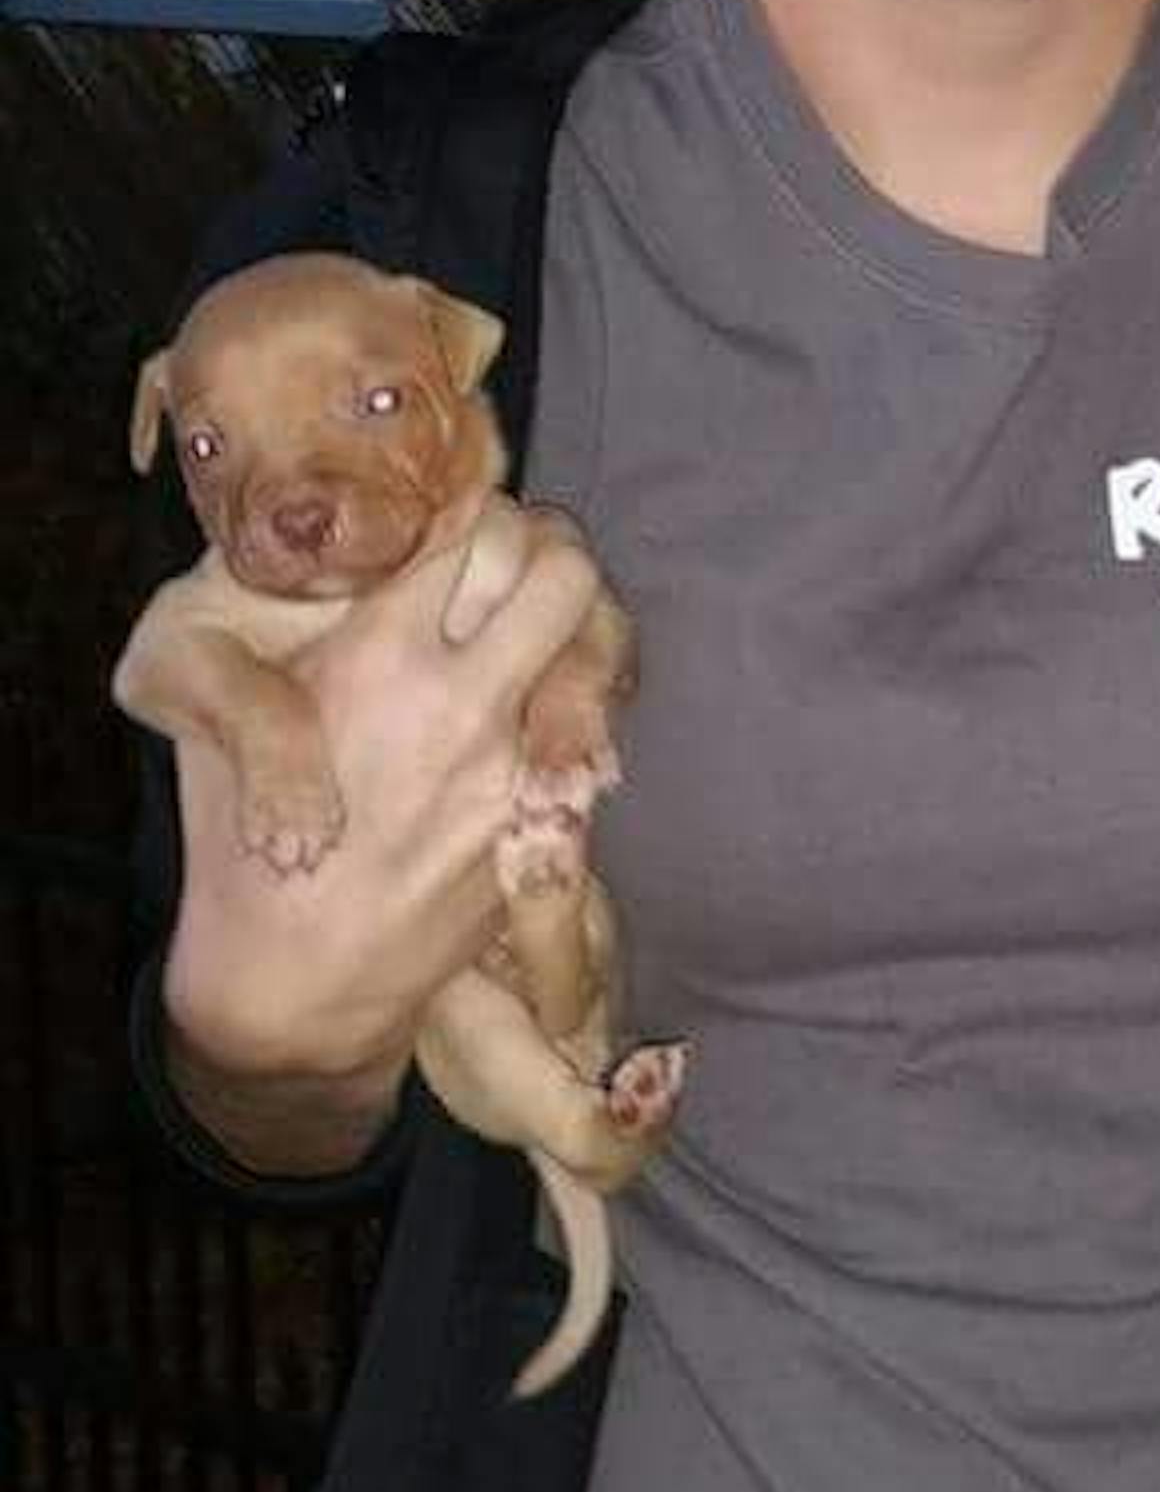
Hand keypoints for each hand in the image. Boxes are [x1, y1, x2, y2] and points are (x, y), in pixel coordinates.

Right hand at [164, 510, 608, 1092]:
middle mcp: (462, 702)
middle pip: (566, 571)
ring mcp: (515, 769)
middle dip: (550, 551)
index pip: (471, 526)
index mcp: (379, 655)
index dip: (475, 506)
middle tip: (521, 562)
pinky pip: (591, 736)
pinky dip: (574, 711)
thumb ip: (299, 628)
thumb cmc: (237, 843)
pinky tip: (535, 714)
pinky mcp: (543, 826)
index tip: (462, 514)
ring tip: (538, 632)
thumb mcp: (230, 713)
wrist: (291, 985)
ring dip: (575, 630)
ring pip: (597, 651)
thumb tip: (344, 546)